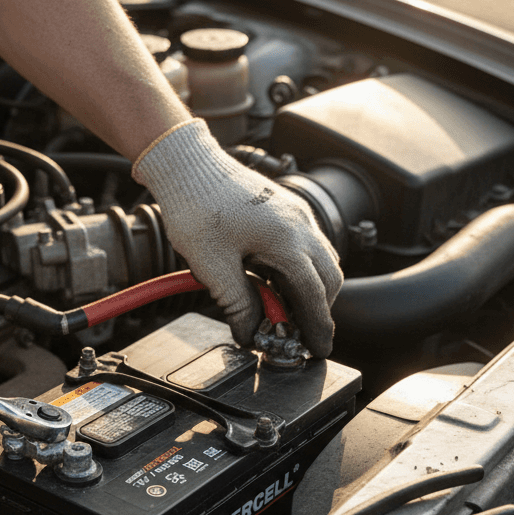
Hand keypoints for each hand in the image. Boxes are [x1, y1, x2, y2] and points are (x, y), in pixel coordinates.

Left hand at [132, 119, 342, 355]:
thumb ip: (237, 304)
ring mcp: (295, 214)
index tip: (317, 349)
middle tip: (300, 337)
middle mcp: (300, 225)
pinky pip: (305, 246)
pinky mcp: (284, 210)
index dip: (317, 326)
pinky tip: (274, 283)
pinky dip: (298, 271)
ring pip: (319, 261)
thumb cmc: (195, 206)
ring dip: (308, 290)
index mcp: (286, 240)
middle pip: (327, 279)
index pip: (314, 294)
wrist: (186, 165)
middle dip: (318, 311)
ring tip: (283, 313)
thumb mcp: (212, 266)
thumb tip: (250, 333)